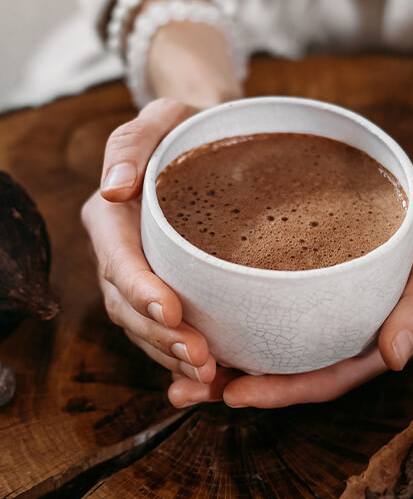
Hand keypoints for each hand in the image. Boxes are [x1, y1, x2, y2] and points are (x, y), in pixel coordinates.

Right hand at [82, 99, 217, 403]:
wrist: (208, 149)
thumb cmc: (187, 131)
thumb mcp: (161, 119)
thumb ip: (132, 144)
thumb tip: (115, 188)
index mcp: (113, 219)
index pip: (119, 260)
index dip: (140, 289)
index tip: (171, 310)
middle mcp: (122, 255)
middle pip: (129, 307)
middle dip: (161, 337)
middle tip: (201, 358)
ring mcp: (142, 280)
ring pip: (146, 330)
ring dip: (173, 358)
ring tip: (209, 377)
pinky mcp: (167, 293)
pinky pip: (167, 333)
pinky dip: (184, 360)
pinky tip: (213, 379)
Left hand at [201, 168, 412, 408]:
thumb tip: (396, 356)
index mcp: (378, 341)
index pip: (324, 377)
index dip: (281, 391)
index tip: (234, 395)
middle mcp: (348, 329)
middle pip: (288, 365)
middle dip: (236, 381)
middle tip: (181, 388)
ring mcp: (333, 305)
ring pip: (275, 336)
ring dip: (228, 348)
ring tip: (174, 353)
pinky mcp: (321, 276)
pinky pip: (278, 297)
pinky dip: (243, 304)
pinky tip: (205, 301)